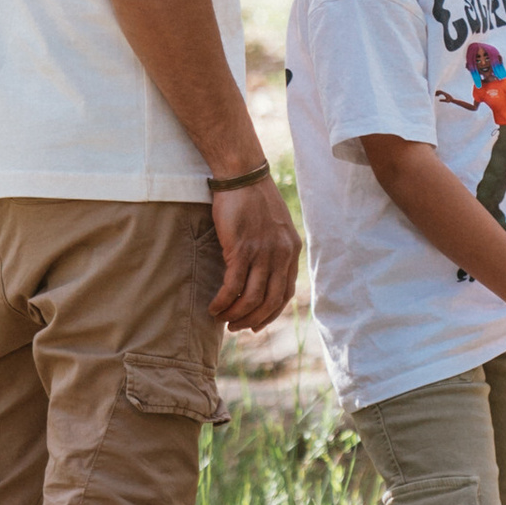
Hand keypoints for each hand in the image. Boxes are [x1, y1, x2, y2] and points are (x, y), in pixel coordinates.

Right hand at [208, 179, 300, 331]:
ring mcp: (262, 253)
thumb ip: (275, 250)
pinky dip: (222, 302)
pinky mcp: (241, 250)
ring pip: (251, 298)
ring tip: (222, 318)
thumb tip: (263, 276)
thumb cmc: (254, 200)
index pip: (285, 294)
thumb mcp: (276, 226)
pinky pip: (232, 287)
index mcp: (291, 250)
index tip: (256, 324)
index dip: (270, 314)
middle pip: (270, 301)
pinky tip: (213, 307)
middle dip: (252, 320)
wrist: (242, 176)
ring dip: (235, 315)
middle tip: (236, 328)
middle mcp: (281, 255)